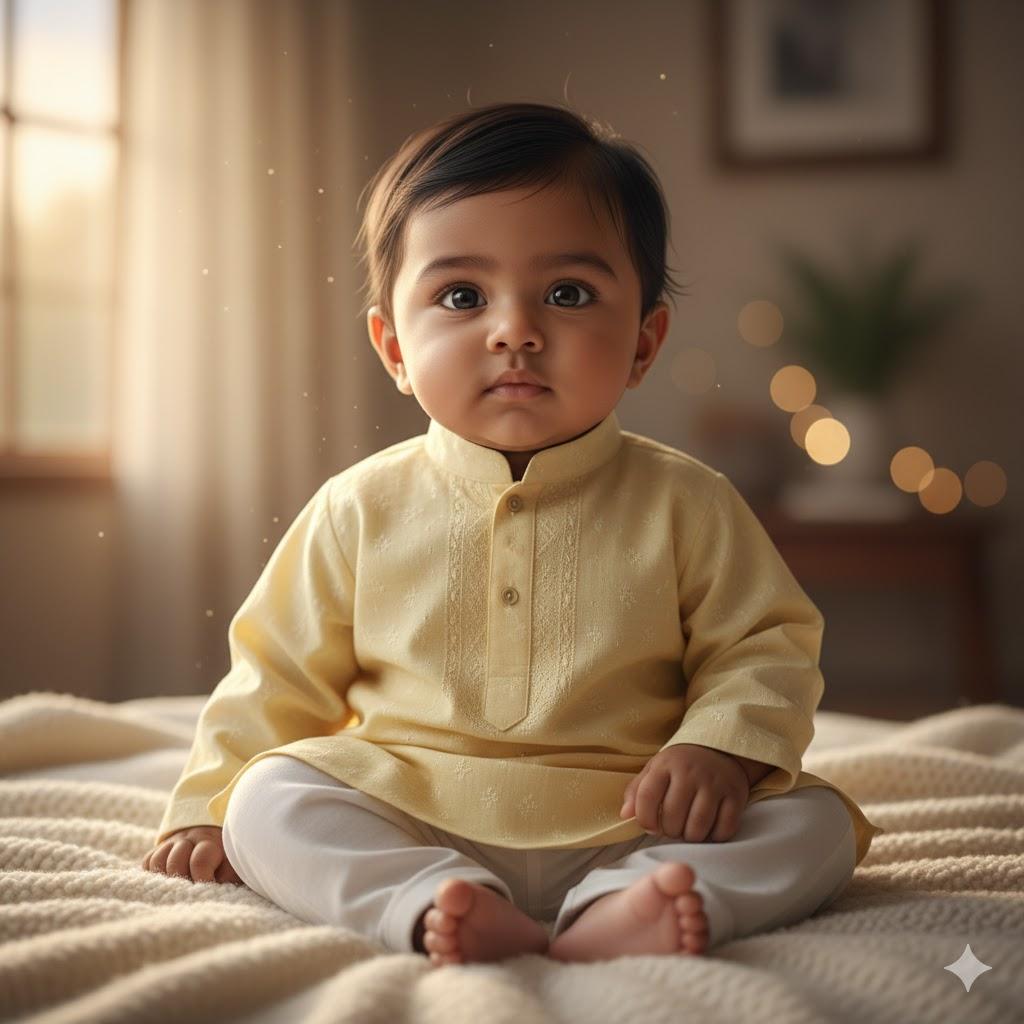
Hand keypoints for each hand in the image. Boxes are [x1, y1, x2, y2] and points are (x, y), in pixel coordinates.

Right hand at [141, 825, 243, 884]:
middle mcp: (189, 839)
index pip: (200, 861)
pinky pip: (148, 861)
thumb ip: (228, 877)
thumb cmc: (228, 854)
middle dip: (180, 881)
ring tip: (175, 889)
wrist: (218, 826)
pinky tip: (164, 882)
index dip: (202, 879)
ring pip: (157, 861)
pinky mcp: (161, 848)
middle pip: (174, 862)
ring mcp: (173, 842)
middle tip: (188, 892)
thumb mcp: (234, 863)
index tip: (207, 889)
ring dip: (164, 878)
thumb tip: (215, 895)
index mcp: (210, 842)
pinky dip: (152, 873)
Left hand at [619, 743, 749, 842]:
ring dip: (691, 837)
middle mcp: (690, 773)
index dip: (644, 819)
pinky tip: (709, 829)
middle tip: (673, 828)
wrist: (719, 749)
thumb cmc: (680, 765)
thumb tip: (625, 815)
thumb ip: (637, 791)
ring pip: (698, 827)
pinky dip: (715, 837)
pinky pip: (724, 829)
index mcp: (666, 765)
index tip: (650, 826)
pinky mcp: (736, 795)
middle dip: (670, 831)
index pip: (647, 797)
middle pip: (673, 817)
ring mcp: (715, 784)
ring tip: (688, 830)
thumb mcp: (655, 770)